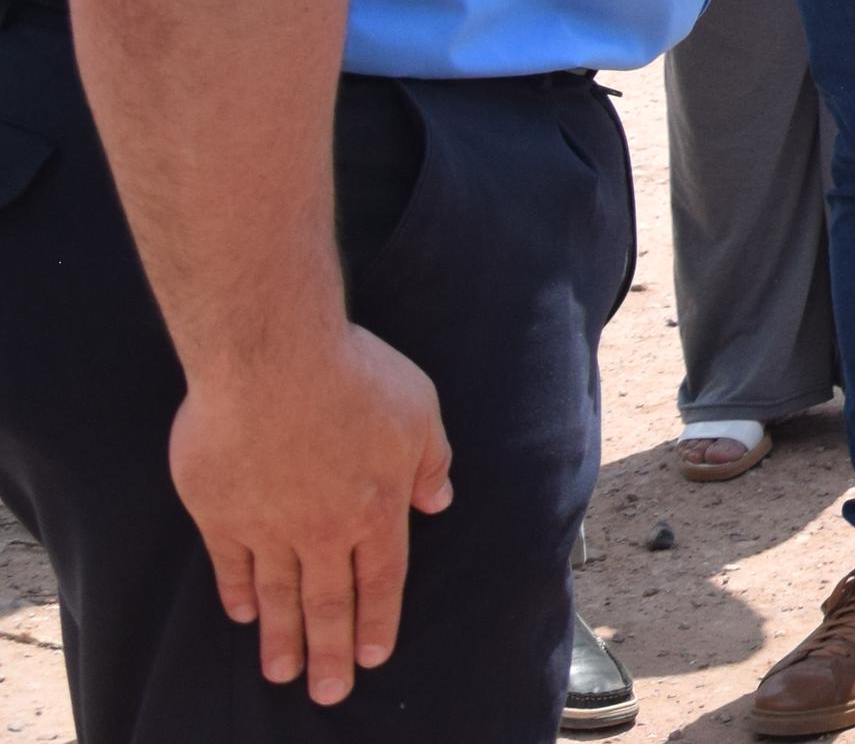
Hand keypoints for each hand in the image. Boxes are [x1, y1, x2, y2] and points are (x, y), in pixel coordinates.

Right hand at [168, 327, 455, 703]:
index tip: (375, 655)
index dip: (379, 620)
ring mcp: (268, 525)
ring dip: (281, 638)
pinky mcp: (220, 512)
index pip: (383, 579)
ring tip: (282, 674)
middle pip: (329, 603)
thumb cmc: (355, 374)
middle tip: (329, 693)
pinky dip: (238, 593)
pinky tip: (244, 615)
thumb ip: (430, 460)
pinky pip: (231, 566)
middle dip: (330, 652)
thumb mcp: (419, 410)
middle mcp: (323, 529)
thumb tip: (440, 500)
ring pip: (279, 596)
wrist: (273, 357)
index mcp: (377, 507)